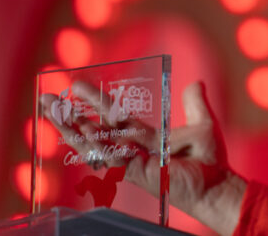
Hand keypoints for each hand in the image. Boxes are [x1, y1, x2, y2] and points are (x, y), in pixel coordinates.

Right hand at [41, 80, 246, 234]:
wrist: (218, 185)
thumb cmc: (211, 161)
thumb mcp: (203, 124)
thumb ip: (194, 104)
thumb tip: (196, 82)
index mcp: (146, 138)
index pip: (115, 117)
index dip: (96, 102)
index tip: (76, 86)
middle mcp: (134, 149)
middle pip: (97, 129)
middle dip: (72, 114)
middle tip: (49, 98)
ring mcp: (132, 162)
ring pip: (96, 143)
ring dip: (72, 128)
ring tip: (52, 111)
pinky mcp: (137, 172)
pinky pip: (112, 156)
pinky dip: (98, 144)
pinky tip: (82, 131)